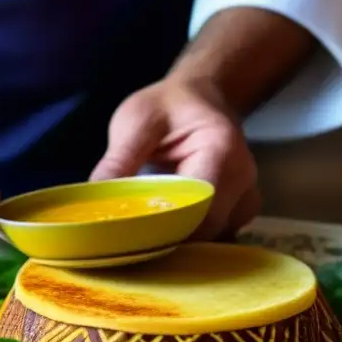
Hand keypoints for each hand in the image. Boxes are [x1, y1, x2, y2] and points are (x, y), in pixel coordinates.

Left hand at [91, 77, 259, 239]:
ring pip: (214, 237)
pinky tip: (165, 233)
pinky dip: (191, 239)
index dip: (167, 226)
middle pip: (208, 228)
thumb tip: (95, 203)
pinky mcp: (240, 212)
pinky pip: (216, 236)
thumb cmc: (168, 106)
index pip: (198, 205)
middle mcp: (243, 178)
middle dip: (170, 239)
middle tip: (129, 243)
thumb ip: (118, 160)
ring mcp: (246, 197)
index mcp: (221, 150)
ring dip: (181, 242)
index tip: (130, 237)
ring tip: (145, 238)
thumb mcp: (136, 121)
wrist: (201, 98)